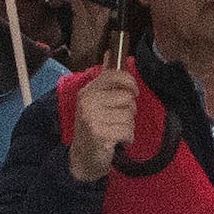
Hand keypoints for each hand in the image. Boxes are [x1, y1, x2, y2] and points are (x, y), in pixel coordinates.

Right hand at [62, 66, 139, 180]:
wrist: (82, 159)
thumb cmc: (93, 127)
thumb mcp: (95, 100)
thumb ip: (105, 78)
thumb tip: (111, 53)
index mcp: (87, 91)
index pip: (115, 75)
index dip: (130, 83)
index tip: (132, 92)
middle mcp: (87, 102)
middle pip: (127, 98)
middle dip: (129, 110)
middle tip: (117, 119)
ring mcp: (92, 118)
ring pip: (129, 116)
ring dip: (128, 126)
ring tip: (115, 131)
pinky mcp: (100, 134)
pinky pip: (128, 130)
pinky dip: (127, 138)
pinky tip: (117, 141)